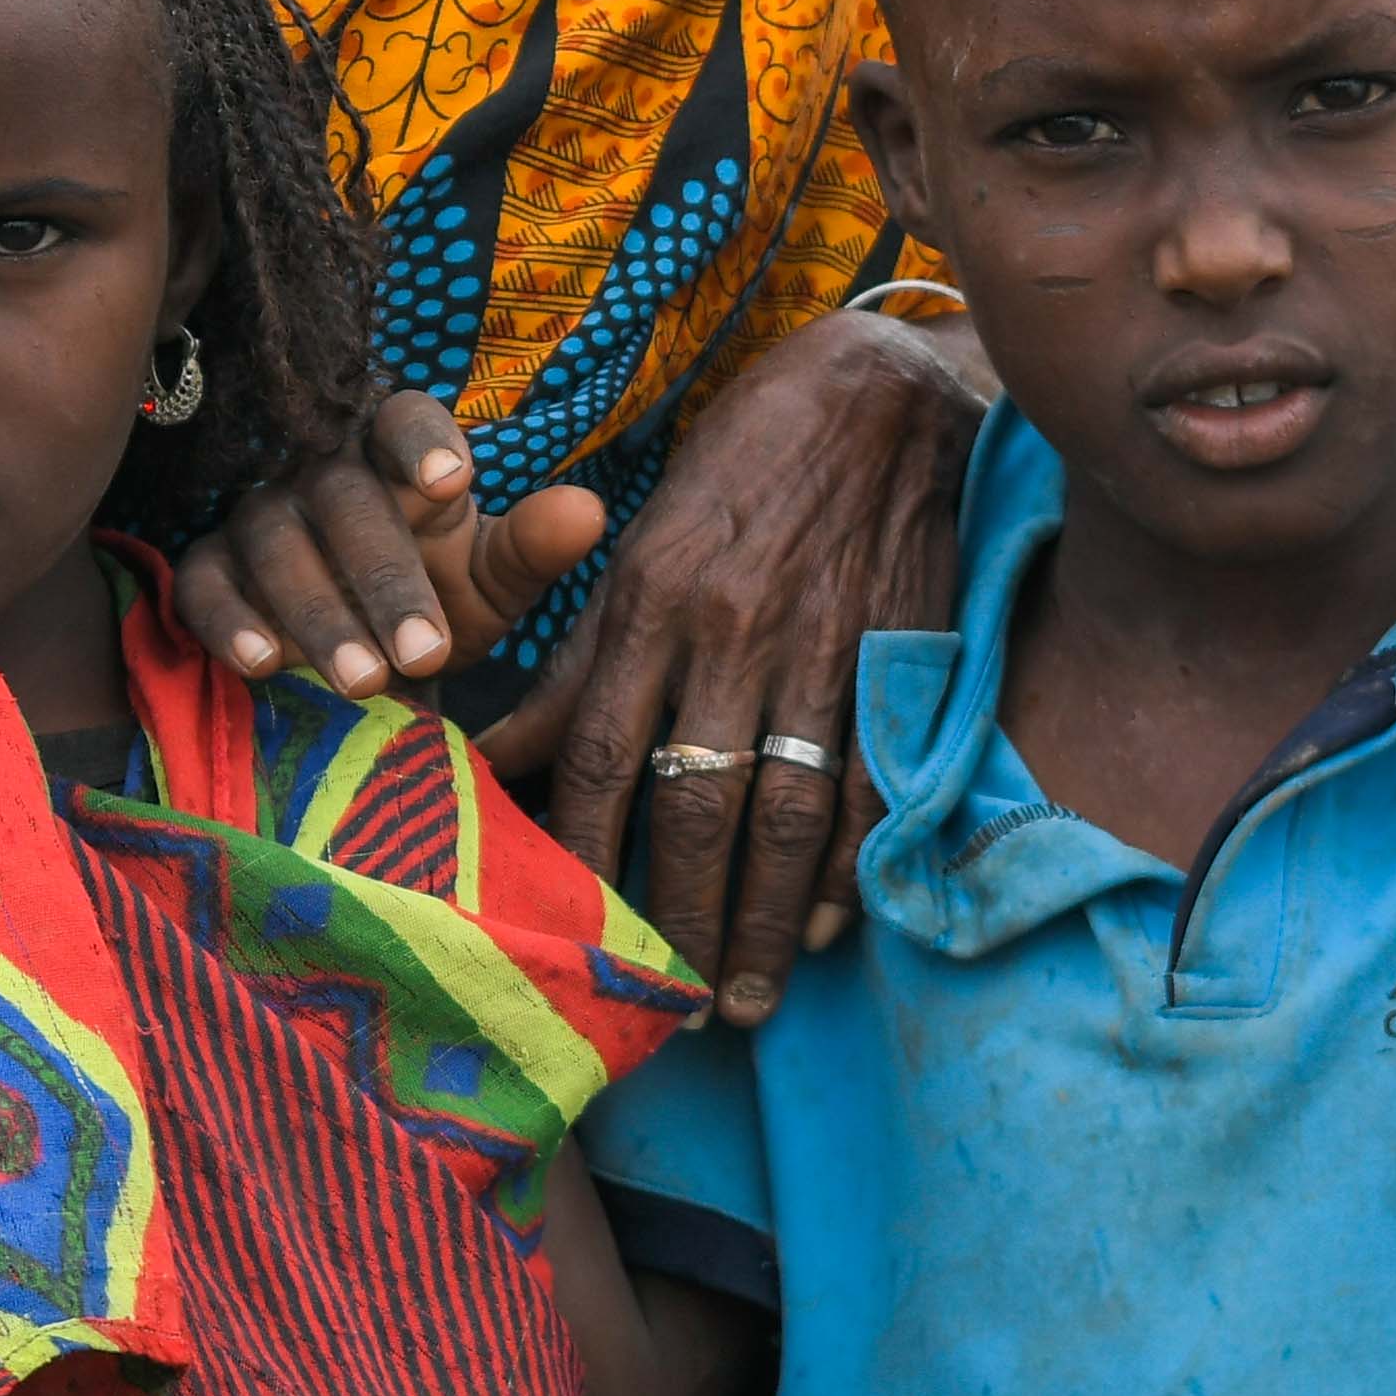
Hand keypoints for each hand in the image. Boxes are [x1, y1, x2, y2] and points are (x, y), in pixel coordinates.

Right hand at [170, 387, 608, 707]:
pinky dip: (230, 623)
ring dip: (321, 615)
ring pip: (277, 546)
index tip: (454, 483)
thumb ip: (533, 549)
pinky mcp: (209, 569)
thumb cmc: (436, 602)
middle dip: (385, 580)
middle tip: (426, 655)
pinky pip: (206, 586)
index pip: (403, 418)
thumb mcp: (491, 584)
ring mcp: (258, 518)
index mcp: (397, 457)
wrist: (365, 662)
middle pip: (345, 501)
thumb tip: (587, 512)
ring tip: (364, 681)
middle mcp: (322, 475)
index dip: (422, 444)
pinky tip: (263, 665)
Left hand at [474, 308, 985, 1022]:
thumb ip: (579, 662)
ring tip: (749, 998)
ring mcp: (822, 647)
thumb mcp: (641, 550)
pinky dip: (852, 864)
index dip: (588, 857)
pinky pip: (873, 782)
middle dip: (683, 919)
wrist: (878, 388)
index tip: (577, 939)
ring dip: (766, 918)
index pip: (605, 755)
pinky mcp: (900, 654)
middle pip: (696, 806)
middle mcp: (730, 632)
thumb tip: (495, 757)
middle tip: (675, 1007)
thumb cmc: (738, 472)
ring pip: (785, 811)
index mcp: (652, 600)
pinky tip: (832, 926)